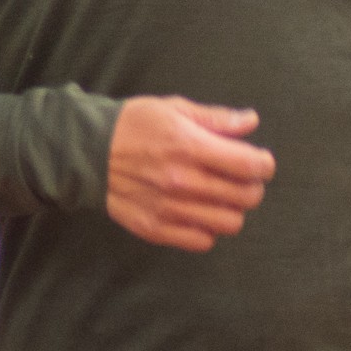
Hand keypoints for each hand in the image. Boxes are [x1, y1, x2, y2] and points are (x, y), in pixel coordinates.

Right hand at [105, 95, 272, 250]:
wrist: (86, 152)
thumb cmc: (133, 126)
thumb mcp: (173, 109)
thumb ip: (215, 119)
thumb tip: (250, 121)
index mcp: (189, 146)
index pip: (249, 165)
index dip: (263, 164)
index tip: (259, 162)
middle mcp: (182, 181)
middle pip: (246, 197)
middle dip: (251, 187)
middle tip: (240, 179)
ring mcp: (168, 208)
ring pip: (229, 223)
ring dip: (231, 210)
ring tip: (220, 197)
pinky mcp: (155, 228)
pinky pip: (201, 241)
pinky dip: (207, 229)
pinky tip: (199, 213)